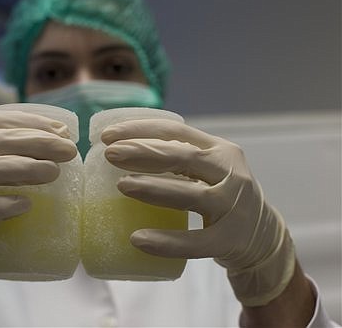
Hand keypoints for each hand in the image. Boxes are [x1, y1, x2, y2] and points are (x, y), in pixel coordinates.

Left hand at [101, 118, 295, 306]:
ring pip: (191, 195)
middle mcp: (230, 173)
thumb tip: (121, 152)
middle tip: (110, 154)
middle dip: (143, 153)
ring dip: (154, 189)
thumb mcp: (208, 169)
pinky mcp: (230, 239)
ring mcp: (233, 206)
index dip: (141, 130)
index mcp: (218, 150)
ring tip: (121, 186)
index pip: (176, 131)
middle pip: (183, 157)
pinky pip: (195, 242)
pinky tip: (138, 238)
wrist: (264, 235)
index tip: (108, 135)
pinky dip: (167, 241)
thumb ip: (178, 158)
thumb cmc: (222, 196)